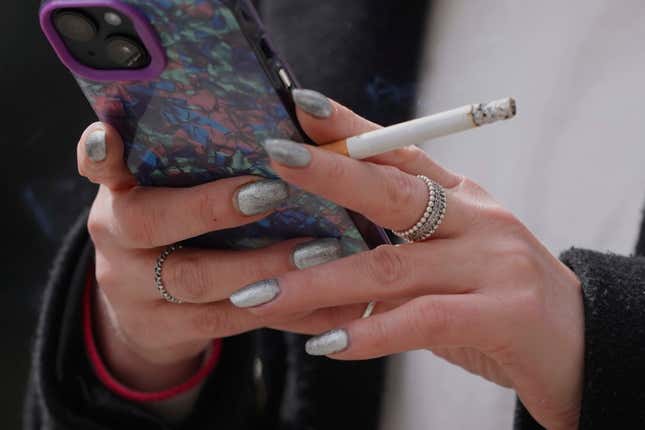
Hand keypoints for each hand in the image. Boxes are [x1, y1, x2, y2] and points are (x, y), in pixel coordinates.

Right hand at [77, 122, 376, 391]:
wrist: (149, 307)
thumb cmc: (178, 229)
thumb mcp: (174, 193)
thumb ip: (204, 164)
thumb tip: (288, 115)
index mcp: (119, 192)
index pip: (98, 165)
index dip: (100, 152)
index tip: (111, 136)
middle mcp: (116, 239)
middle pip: (148, 223)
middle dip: (211, 208)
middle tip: (271, 192)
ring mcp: (134, 291)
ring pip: (193, 280)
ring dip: (259, 265)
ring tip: (317, 251)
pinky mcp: (165, 330)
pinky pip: (224, 320)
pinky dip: (276, 308)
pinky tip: (318, 299)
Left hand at [230, 91, 584, 428]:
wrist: (579, 346)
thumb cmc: (500, 300)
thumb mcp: (451, 261)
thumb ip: (395, 252)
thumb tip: (311, 256)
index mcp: (462, 198)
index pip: (401, 151)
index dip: (351, 128)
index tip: (300, 109)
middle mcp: (478, 219)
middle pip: (395, 190)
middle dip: (331, 174)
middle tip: (274, 161)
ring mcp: (494, 264)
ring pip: (392, 265)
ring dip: (320, 281)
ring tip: (261, 292)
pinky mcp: (504, 314)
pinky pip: (422, 320)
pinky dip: (369, 332)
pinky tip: (326, 342)